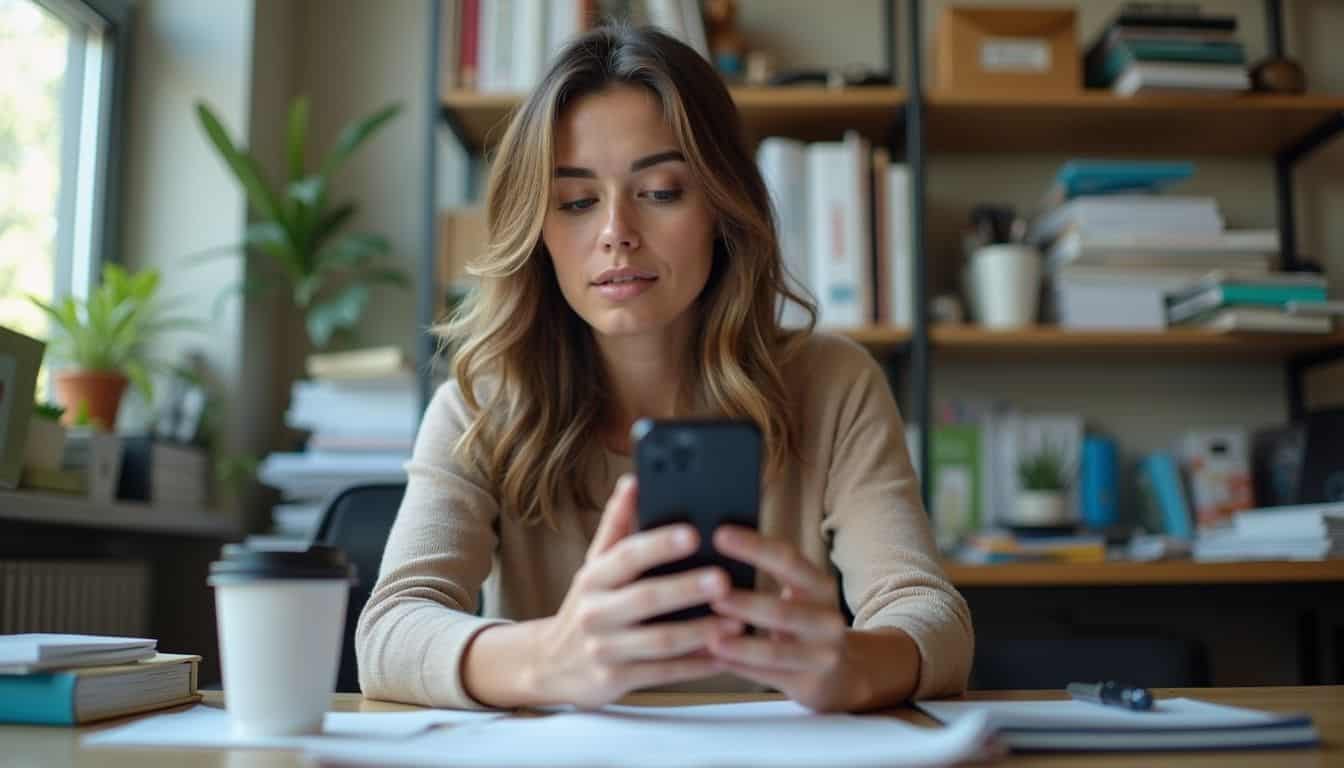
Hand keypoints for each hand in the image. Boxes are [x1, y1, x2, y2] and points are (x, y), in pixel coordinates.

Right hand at [525, 475, 742, 708]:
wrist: (549, 664)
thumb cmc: (587, 606)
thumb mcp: (594, 565)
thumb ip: (617, 524)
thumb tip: (633, 480)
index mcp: (593, 577)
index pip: (626, 556)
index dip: (659, 544)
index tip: (694, 533)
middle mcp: (594, 612)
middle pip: (645, 599)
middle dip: (685, 589)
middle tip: (724, 579)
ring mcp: (604, 650)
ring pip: (658, 642)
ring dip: (699, 632)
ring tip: (736, 621)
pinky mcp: (615, 681)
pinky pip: (662, 674)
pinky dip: (694, 666)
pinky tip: (723, 656)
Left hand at [706, 526, 864, 711]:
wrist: (843, 675)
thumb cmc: (804, 625)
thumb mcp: (799, 596)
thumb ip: (768, 575)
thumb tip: (712, 559)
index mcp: (820, 587)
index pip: (788, 560)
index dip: (755, 547)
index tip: (719, 535)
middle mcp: (827, 619)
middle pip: (783, 610)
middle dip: (746, 602)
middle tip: (711, 594)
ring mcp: (822, 655)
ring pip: (775, 651)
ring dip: (740, 644)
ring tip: (708, 637)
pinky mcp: (809, 685)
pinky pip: (767, 677)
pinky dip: (737, 668)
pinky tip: (711, 660)